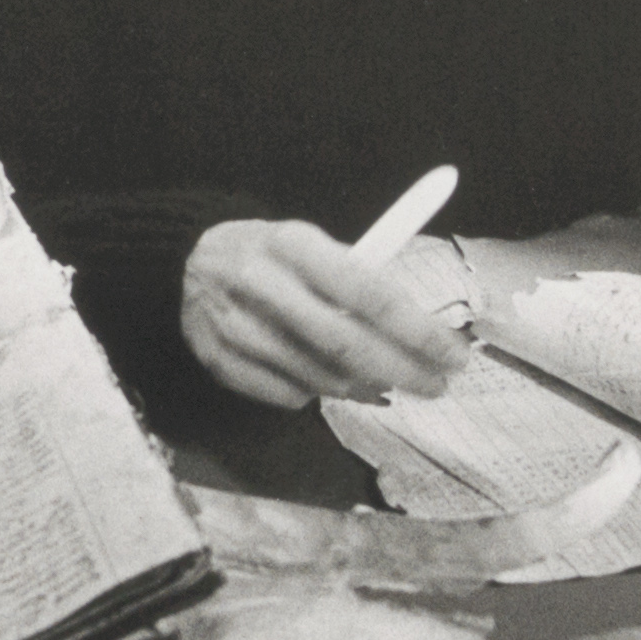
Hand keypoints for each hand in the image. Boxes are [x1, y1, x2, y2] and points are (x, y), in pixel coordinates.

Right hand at [181, 218, 472, 409]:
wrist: (186, 261)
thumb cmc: (273, 255)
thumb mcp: (314, 244)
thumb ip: (362, 279)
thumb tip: (423, 331)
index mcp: (293, 243)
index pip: (369, 293)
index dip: (419, 332)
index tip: (454, 355)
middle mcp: (260, 284)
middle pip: (347, 345)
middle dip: (403, 371)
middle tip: (438, 386)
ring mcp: (235, 327)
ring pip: (321, 378)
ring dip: (365, 386)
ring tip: (387, 380)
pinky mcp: (218, 361)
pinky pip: (288, 396)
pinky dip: (319, 393)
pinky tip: (330, 378)